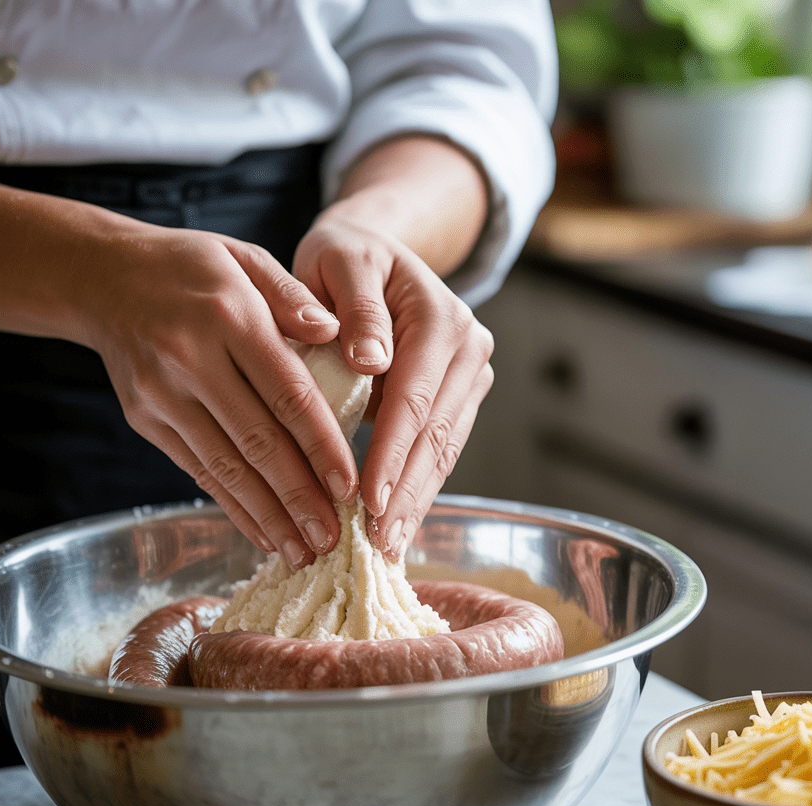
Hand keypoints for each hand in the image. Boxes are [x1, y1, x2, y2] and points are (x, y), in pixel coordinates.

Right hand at [80, 223, 359, 566]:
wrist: (101, 277)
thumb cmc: (192, 267)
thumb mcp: (246, 258)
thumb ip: (293, 296)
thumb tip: (338, 335)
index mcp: (229, 315)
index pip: (287, 393)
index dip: (321, 446)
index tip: (350, 488)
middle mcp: (191, 359)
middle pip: (257, 442)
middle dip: (299, 498)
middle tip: (333, 539)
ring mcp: (163, 395)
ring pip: (225, 468)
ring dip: (268, 516)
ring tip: (304, 552)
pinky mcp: (146, 421)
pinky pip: (198, 472)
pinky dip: (233, 508)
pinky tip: (264, 534)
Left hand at [293, 213, 493, 556]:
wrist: (373, 253)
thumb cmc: (345, 260)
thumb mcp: (341, 262)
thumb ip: (357, 308)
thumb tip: (371, 360)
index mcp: (440, 317)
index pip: (413, 399)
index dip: (391, 453)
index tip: (368, 500)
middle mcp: (468, 348)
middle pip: (435, 434)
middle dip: (406, 493)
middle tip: (380, 543)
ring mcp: (470, 375)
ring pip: (444, 449)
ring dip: (417, 501)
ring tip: (390, 546)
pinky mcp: (460, 396)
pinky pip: (442, 447)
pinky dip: (420, 486)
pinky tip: (401, 522)